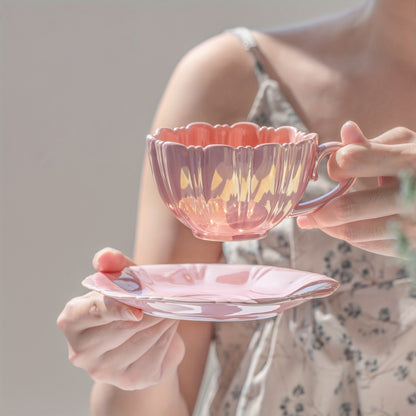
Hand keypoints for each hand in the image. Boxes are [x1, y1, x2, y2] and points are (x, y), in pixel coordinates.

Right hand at [57, 248, 184, 389]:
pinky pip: (157, 353)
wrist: (138, 338)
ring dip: (163, 320)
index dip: (116, 308)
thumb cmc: (125, 304)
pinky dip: (168, 335)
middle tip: (168, 297)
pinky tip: (170, 324)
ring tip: (172, 306)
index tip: (137, 308)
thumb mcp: (120, 279)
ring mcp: (105, 370)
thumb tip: (104, 257)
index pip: (94, 311)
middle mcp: (81, 351)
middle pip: (123, 328)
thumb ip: (113, 264)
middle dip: (150, 310)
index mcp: (72, 320)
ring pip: (143, 340)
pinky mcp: (132, 380)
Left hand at [297, 122, 415, 256]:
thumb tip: (345, 130)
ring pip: (355, 232)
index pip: (352, 160)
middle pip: (347, 208)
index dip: (335, 164)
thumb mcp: (412, 146)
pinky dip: (353, 237)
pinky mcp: (415, 247)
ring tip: (317, 223)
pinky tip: (343, 230)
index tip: (332, 170)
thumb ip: (376, 144)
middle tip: (304, 214)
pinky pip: (372, 246)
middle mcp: (413, 195)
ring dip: (330, 228)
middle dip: (319, 212)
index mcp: (411, 162)